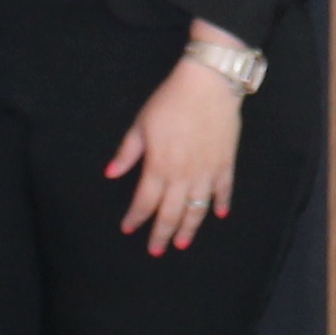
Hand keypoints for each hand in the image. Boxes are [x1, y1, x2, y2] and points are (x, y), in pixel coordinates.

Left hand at [111, 36, 252, 251]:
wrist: (208, 84)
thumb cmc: (170, 101)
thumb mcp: (141, 124)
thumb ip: (127, 152)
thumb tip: (110, 174)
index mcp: (159, 166)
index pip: (145, 202)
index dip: (135, 218)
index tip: (128, 228)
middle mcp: (183, 175)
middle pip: (171, 213)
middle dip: (161, 234)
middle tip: (156, 250)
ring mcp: (206, 171)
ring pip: (197, 209)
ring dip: (189, 228)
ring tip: (182, 243)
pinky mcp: (225, 163)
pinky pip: (223, 190)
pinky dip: (221, 204)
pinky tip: (218, 215)